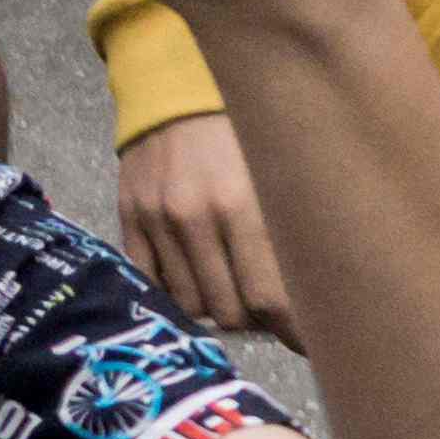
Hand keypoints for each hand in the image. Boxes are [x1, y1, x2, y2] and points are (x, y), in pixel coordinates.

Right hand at [113, 114, 298, 342]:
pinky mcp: (129, 218)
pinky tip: (199, 280)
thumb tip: (310, 311)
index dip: (293, 332)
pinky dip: (179, 293)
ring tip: (235, 291)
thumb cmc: (243, 139)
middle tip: (271, 312)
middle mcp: (193, 215)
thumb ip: (290, 240)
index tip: (311, 345)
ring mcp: (155, 218)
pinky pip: (153, 283)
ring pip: (192, 304)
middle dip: (255, 322)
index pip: (268, 299)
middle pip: (228, 311)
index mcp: (240, 205)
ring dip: (217, 308)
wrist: (176, 93)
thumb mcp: (278, 180)